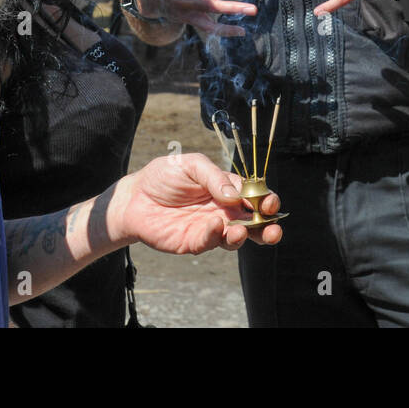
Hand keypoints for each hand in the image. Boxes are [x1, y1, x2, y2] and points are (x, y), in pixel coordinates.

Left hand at [114, 153, 281, 252]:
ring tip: (240, 232)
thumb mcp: (190, 165)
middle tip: (273, 229)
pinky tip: (214, 227)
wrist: (135, 197)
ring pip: (236, 238)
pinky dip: (215, 236)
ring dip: (244, 237)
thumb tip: (234, 195)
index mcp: (228, 189)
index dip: (265, 200)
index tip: (269, 202)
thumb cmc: (164, 175)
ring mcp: (211, 228)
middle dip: (267, 227)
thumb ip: (213, 177)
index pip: (254, 196)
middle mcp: (224, 211)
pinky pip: (210, 242)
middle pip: (253, 223)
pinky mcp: (195, 242)